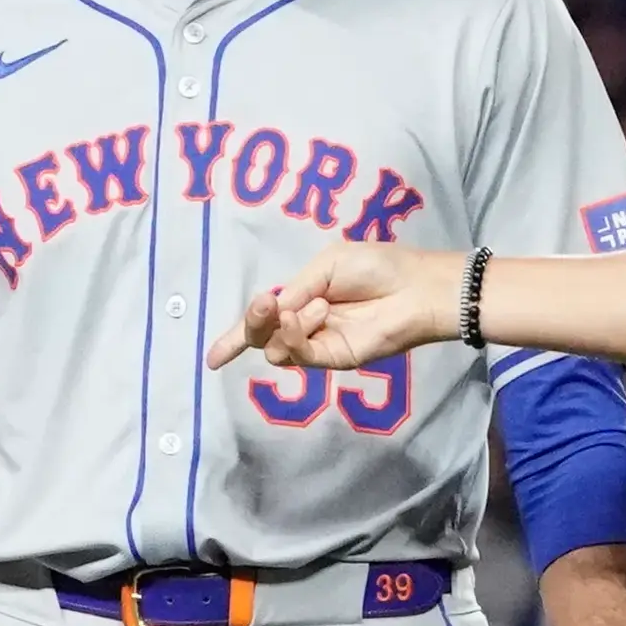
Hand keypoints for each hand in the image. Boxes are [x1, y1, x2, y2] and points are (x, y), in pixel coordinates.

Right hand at [207, 244, 461, 371]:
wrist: (414, 286)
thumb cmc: (376, 267)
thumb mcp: (325, 265)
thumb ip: (295, 289)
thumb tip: (271, 310)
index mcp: (300, 299)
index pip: (261, 323)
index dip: (233, 339)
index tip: (212, 359)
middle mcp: (305, 326)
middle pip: (259, 338)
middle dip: (253, 322)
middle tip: (266, 303)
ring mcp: (319, 345)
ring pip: (275, 349)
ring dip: (287, 323)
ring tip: (319, 304)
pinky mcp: (335, 360)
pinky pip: (300, 355)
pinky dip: (297, 336)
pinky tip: (315, 315)